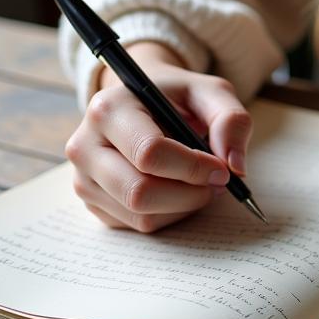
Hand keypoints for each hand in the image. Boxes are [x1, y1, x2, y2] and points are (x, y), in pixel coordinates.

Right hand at [64, 42, 252, 231]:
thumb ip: (231, 120)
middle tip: (217, 182)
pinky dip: (170, 214)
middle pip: (139, 192)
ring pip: (140, 215)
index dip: (193, 167)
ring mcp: (83, 178)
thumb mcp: (211, 92)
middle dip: (190, 193)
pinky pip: (138, 225)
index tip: (223, 169)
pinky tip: (180, 190)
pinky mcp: (92, 202)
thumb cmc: (178, 98)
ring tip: (201, 183)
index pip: (149, 153)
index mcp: (109, 108)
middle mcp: (84, 145)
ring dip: (184, 206)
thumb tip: (235, 166)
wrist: (143, 101)